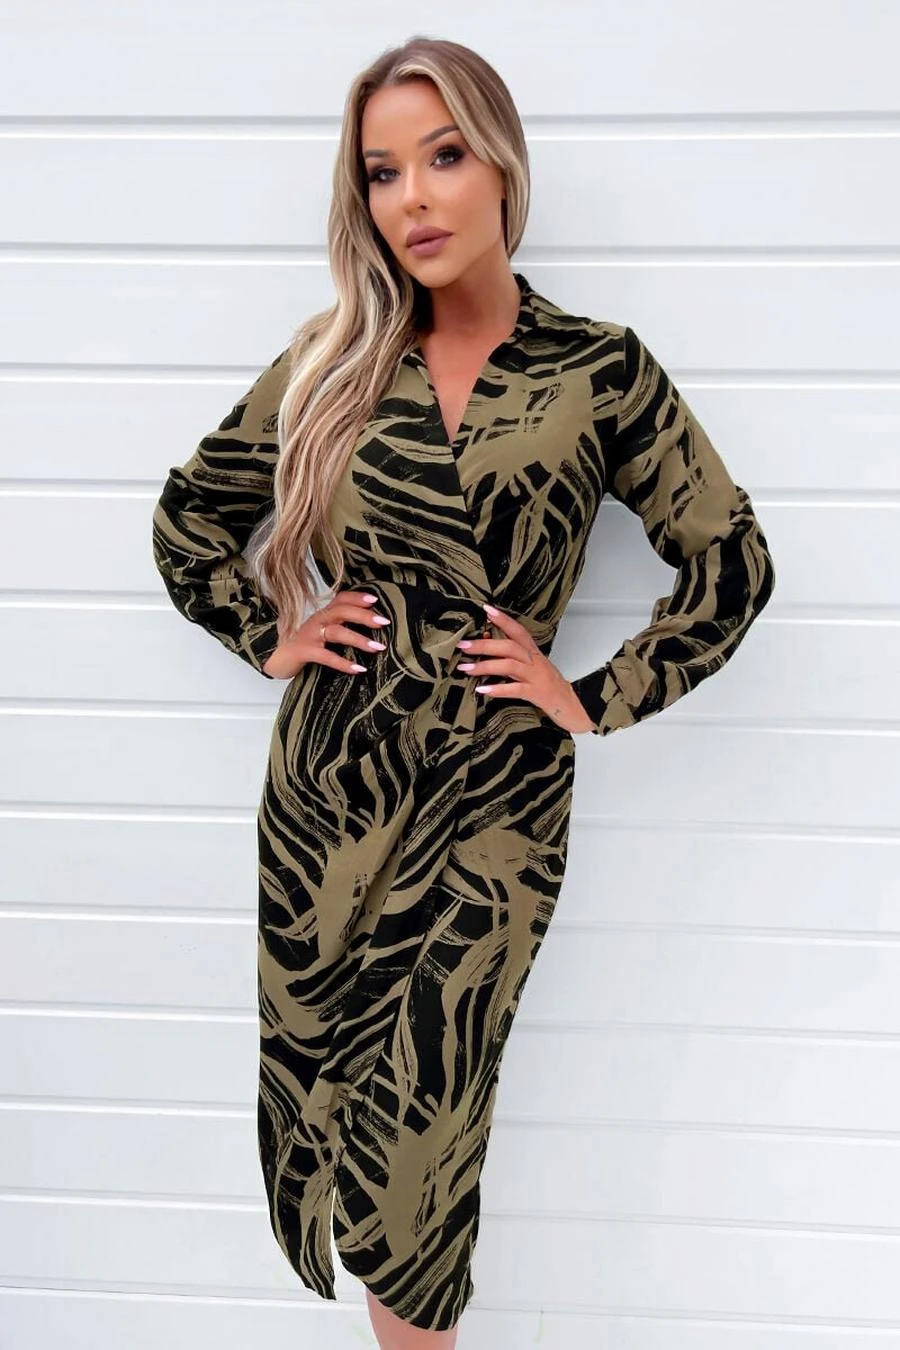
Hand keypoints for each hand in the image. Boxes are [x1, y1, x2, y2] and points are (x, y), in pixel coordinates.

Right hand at [262, 589, 390, 678]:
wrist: (275, 659)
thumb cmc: (303, 646)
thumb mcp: (321, 633)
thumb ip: (339, 627)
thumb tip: (370, 631)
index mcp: (322, 614)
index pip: (341, 599)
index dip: (357, 597)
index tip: (375, 599)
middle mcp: (316, 621)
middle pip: (342, 611)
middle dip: (364, 616)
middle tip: (384, 622)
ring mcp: (309, 635)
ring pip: (336, 632)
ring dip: (359, 639)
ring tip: (377, 648)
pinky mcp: (303, 651)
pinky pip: (326, 656)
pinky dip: (343, 663)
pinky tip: (358, 668)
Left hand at [455, 603, 595, 733]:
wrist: (573, 707)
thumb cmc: (551, 688)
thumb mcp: (534, 669)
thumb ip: (514, 660)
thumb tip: (487, 652)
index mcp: (534, 654)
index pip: (518, 631)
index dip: (503, 619)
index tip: (486, 609)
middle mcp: (535, 662)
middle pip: (509, 646)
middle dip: (485, 645)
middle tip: (463, 645)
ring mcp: (537, 677)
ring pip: (510, 666)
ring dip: (486, 665)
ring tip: (465, 668)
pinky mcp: (538, 694)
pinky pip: (516, 689)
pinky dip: (499, 689)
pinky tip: (483, 690)